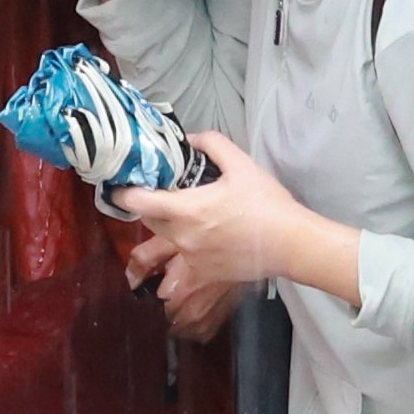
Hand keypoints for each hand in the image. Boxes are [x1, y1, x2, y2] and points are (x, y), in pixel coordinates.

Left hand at [111, 126, 331, 297]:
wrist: (291, 244)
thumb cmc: (267, 204)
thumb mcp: (241, 164)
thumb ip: (211, 144)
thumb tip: (190, 139)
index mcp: (186, 209)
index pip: (137, 202)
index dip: (124, 192)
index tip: (122, 184)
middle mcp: (181, 237)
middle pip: (147, 220)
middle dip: (147, 206)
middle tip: (156, 192)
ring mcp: (191, 259)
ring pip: (161, 244)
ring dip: (163, 231)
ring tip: (176, 219)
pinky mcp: (203, 274)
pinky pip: (180, 264)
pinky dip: (182, 252)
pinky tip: (196, 245)